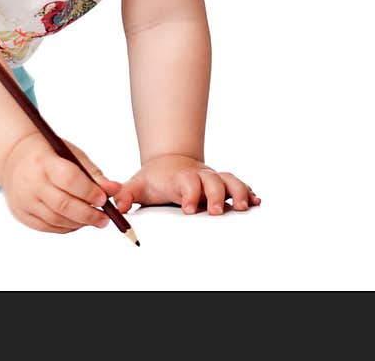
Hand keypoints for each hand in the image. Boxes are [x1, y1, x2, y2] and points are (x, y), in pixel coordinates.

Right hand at [0, 132, 121, 233]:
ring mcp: (23, 200)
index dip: (89, 192)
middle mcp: (30, 182)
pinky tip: (77, 221)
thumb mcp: (70, 153)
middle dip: (89, 214)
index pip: (69, 180)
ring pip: (56, 219)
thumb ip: (92, 173)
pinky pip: (48, 227)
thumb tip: (115, 190)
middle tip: (105, 219)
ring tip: (94, 219)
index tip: (104, 199)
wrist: (13, 157)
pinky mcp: (21, 213)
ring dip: (79, 222)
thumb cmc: (48, 153)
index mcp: (43, 162)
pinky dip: (66, 227)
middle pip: (63, 204)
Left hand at [113, 154, 260, 214]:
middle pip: (213, 181)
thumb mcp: (137, 185)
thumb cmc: (154, 179)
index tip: (189, 209)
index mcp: (180, 178)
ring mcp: (213, 179)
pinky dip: (249, 191)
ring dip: (238, 192)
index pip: (187, 183)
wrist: (169, 163)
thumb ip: (127, 194)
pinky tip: (256, 201)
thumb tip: (118, 205)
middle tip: (217, 212)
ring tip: (244, 207)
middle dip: (217, 195)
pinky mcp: (223, 184)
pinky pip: (239, 185)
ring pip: (230, 180)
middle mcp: (199, 176)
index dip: (189, 194)